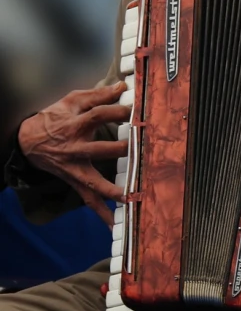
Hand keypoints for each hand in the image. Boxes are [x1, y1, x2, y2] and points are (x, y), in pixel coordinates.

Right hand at [18, 82, 129, 226]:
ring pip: (94, 181)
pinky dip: (101, 213)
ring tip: (130, 196)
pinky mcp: (75, 180)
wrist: (28, 141)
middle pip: (101, 149)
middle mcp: (76, 148)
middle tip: (142, 148)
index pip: (99, 115)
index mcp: (76, 125)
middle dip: (121, 149)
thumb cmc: (53, 118)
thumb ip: (98, 95)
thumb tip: (122, 86)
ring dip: (112, 190)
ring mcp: (75, 168)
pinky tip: (113, 224)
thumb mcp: (72, 101)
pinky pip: (89, 199)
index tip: (135, 108)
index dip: (117, 110)